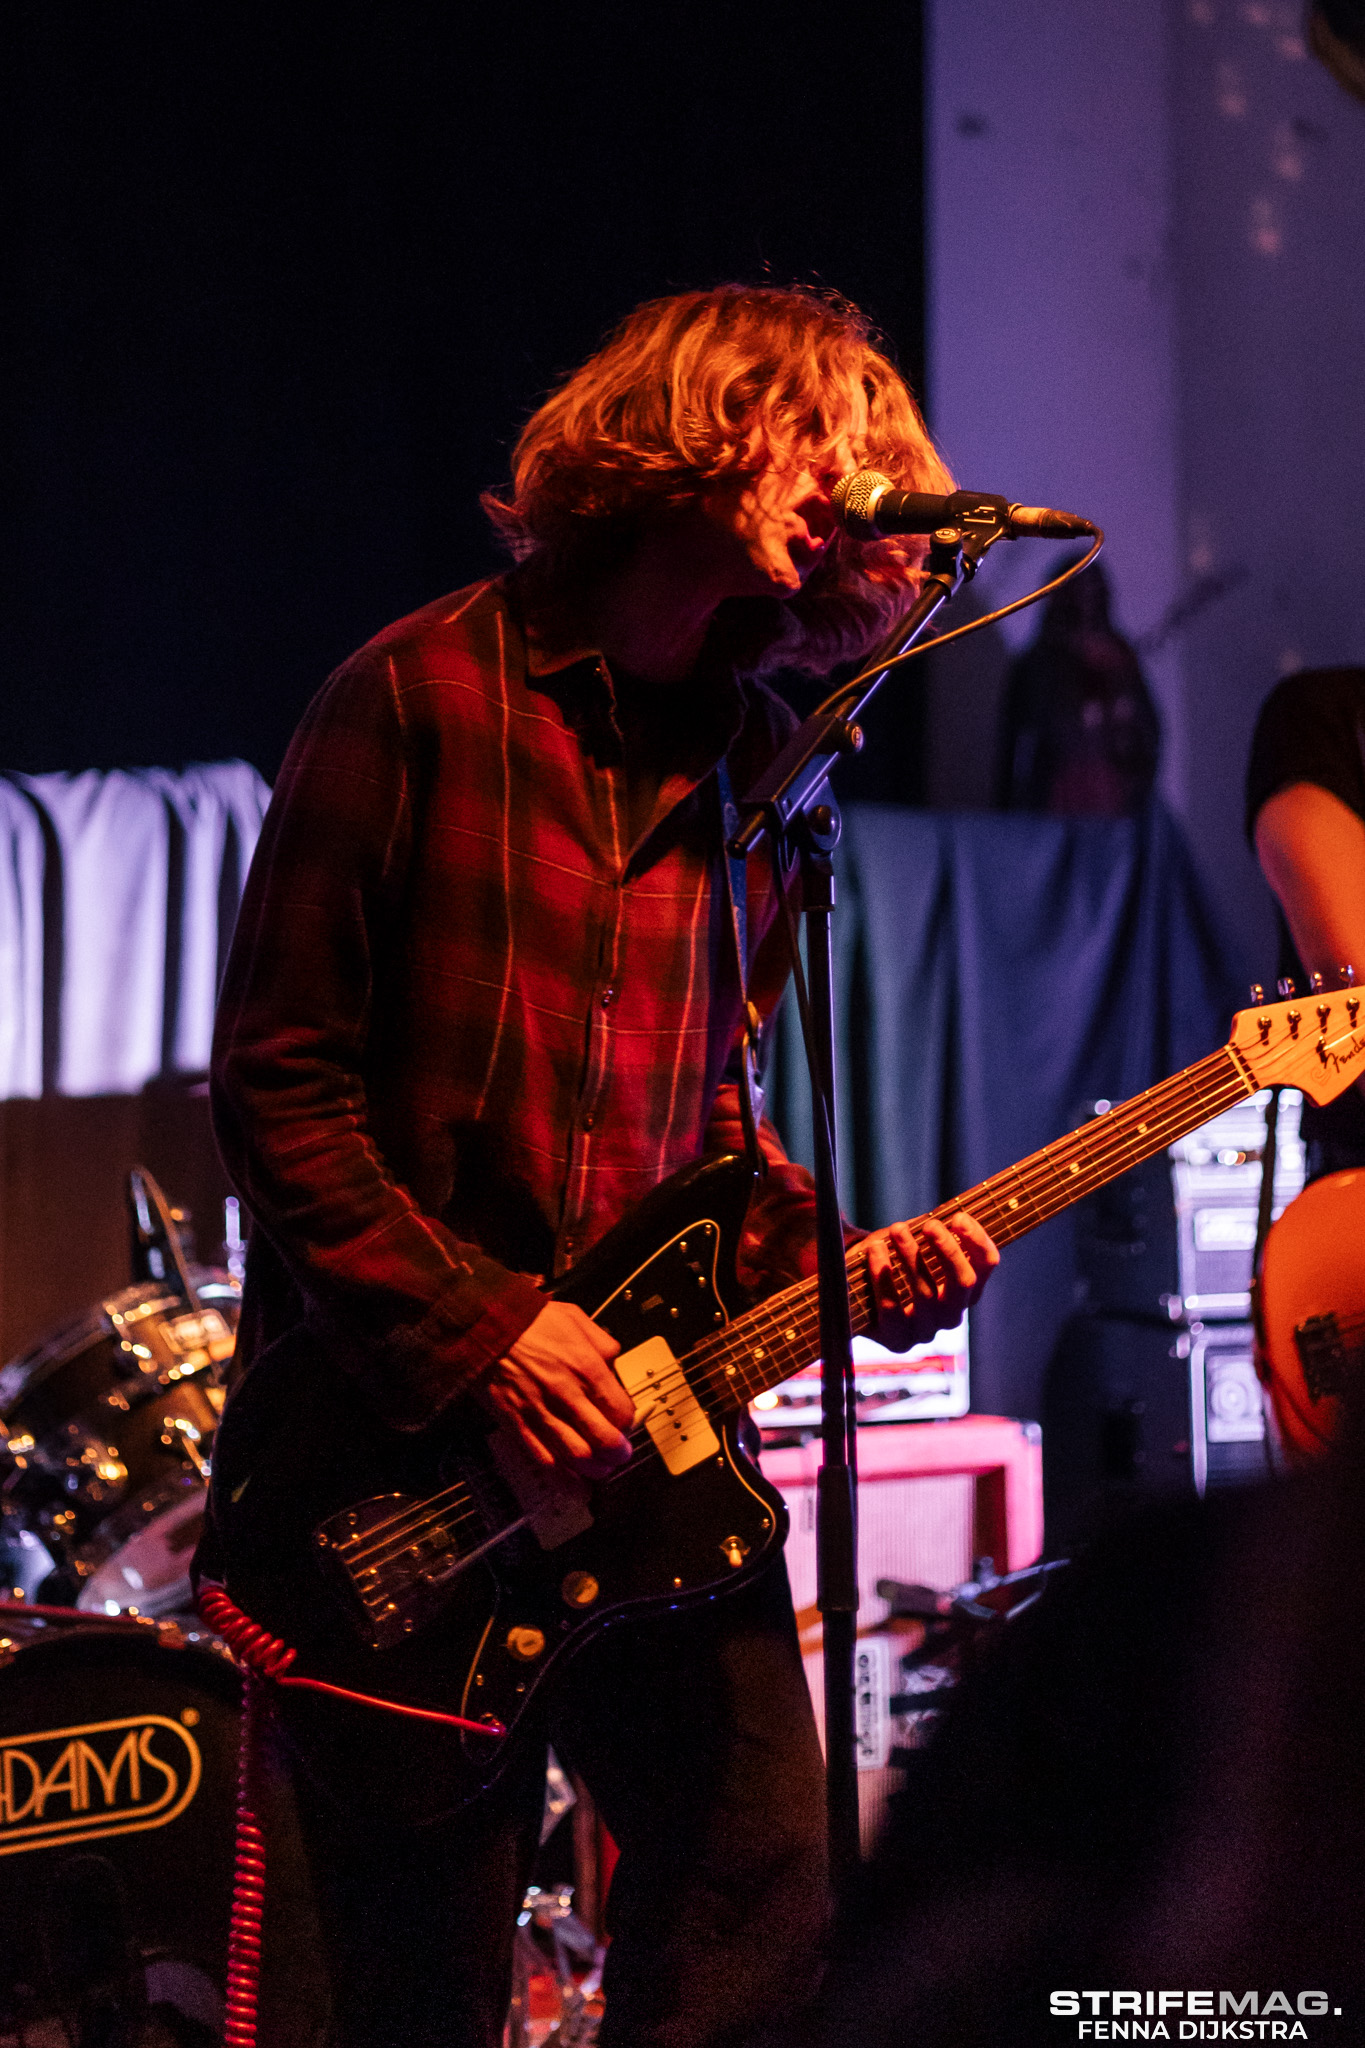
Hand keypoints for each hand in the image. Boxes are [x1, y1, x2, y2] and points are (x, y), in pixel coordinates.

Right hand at [473, 1301, 632, 1477]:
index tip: (626, 1424)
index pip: (621, 1411)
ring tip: (601, 1469)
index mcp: (585, 1366)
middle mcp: (565, 1393)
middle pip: (603, 1440)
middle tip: (620, 1455)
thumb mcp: (575, 1318)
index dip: (628, 1423)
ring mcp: (540, 1412)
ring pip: (576, 1457)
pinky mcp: (516, 1424)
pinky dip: (562, 1480)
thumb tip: (616, 1362)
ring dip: (595, 1470)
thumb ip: (601, 1342)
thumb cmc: (527, 1320)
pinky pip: (543, 1460)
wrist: (482, 1325)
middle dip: (618, 1454)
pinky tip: (574, 1486)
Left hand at [864, 1212, 998, 1352]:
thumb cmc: (891, 1263)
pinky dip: (883, 1278)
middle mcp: (951, 1314)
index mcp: (965, 1290)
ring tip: (896, 1230)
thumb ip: (933, 1234)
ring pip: (926, 1293)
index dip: (977, 1239)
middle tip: (929, 1225)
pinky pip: (893, 1309)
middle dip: (948, 1250)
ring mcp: (926, 1331)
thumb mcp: (915, 1246)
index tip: (957, 1217)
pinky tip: (876, 1252)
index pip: (986, 1263)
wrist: (855, 1297)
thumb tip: (950, 1212)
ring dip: (911, 1256)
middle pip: (964, 1282)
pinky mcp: (898, 1340)